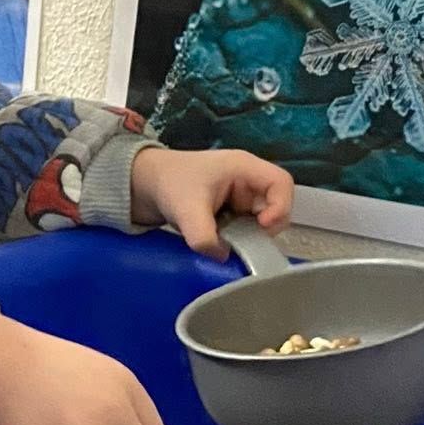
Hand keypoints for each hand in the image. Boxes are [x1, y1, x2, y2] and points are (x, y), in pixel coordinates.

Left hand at [130, 146, 294, 256]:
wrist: (142, 184)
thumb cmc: (168, 183)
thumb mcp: (186, 209)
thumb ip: (204, 236)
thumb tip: (222, 257)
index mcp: (244, 167)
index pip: (282, 183)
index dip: (280, 207)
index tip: (262, 227)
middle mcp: (246, 181)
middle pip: (275, 206)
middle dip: (262, 228)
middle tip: (242, 241)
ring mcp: (238, 197)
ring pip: (259, 222)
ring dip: (247, 236)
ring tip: (225, 240)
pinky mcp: (229, 212)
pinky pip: (244, 229)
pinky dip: (235, 239)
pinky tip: (218, 241)